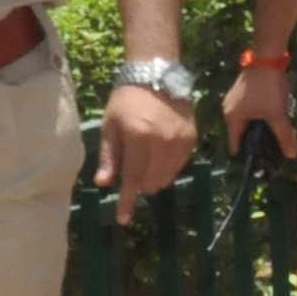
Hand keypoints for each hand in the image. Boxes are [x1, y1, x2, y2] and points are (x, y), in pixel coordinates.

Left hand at [99, 82, 198, 228]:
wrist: (156, 76)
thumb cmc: (126, 101)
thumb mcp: (110, 126)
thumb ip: (109, 156)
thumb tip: (104, 183)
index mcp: (138, 138)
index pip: (132, 177)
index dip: (126, 201)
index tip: (122, 219)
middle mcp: (162, 142)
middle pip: (151, 181)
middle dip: (140, 186)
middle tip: (132, 177)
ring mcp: (180, 141)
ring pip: (167, 176)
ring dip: (154, 179)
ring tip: (146, 164)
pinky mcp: (191, 138)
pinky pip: (179, 165)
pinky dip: (167, 168)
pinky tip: (159, 157)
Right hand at [222, 61, 296, 161]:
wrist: (268, 57)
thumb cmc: (268, 87)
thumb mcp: (278, 114)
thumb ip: (284, 136)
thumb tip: (291, 155)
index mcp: (231, 118)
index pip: (235, 144)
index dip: (247, 154)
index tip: (261, 162)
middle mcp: (228, 109)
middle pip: (242, 132)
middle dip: (258, 140)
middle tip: (274, 149)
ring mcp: (235, 99)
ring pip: (248, 120)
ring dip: (261, 126)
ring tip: (277, 132)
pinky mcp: (244, 90)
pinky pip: (251, 109)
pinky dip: (261, 115)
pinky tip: (275, 115)